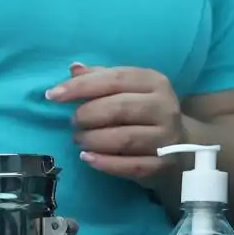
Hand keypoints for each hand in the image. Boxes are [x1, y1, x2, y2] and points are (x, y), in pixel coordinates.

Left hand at [46, 64, 187, 185]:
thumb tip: (74, 68)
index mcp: (155, 82)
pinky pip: (129, 165)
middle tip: (73, 122)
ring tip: (80, 140)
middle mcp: (165, 107)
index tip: (52, 95)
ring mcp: (166, 137)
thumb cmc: (144, 112)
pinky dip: (104, 163)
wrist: (180, 144)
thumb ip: (101, 78)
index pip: (115, 79)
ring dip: (93, 140)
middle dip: (87, 115)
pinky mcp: (162, 164)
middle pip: (119, 108)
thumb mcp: (129, 89)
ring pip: (123, 138)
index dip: (81, 86)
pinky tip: (88, 158)